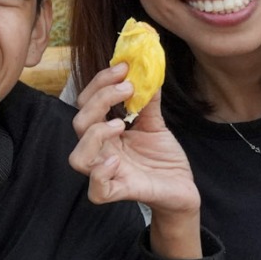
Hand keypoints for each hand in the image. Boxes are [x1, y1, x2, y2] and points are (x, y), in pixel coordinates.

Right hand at [70, 62, 201, 256]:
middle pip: (79, 123)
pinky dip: (101, 173)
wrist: (182, 189)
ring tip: (120, 124)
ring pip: (78, 157)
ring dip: (95, 135)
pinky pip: (97, 190)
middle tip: (128, 88)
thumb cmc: (163, 159)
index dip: (100, 82)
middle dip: (100, 99)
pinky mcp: (120, 192)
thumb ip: (148, 101)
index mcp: (105, 132)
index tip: (123, 67)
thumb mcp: (156, 124)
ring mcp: (108, 173)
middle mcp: (101, 151)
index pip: (87, 103)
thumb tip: (147, 71)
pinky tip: (116, 160)